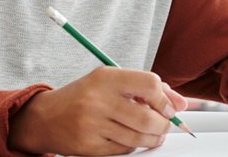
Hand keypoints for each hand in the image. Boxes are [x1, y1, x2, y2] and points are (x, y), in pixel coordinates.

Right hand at [8, 67, 187, 155]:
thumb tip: (182, 103)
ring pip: (139, 137)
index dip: (165, 98)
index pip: (149, 84)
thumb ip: (145, 87)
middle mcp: (98, 100)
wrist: (46, 118)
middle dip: (164, 125)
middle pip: (148, 117)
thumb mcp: (109, 81)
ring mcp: (92, 124)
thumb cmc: (84, 96)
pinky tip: (128, 137)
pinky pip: (125, 149)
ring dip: (152, 137)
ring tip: (151, 133)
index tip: (168, 106)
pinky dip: (133, 145)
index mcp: (105, 77)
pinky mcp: (89, 146)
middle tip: (164, 125)